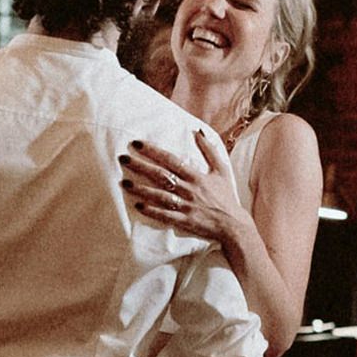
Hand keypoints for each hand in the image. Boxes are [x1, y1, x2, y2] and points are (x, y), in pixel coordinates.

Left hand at [121, 130, 243, 243]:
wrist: (233, 224)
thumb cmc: (226, 197)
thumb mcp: (221, 171)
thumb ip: (210, 150)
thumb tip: (199, 132)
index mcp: (196, 176)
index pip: (171, 160)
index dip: (153, 151)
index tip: (137, 143)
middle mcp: (189, 189)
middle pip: (161, 175)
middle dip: (141, 166)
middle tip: (123, 158)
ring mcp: (185, 206)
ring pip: (159, 195)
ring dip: (141, 189)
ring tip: (124, 182)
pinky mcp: (184, 220)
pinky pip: (164, 215)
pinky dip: (151, 210)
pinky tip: (137, 205)